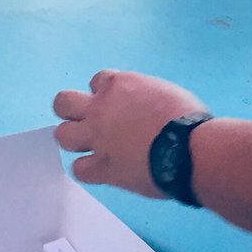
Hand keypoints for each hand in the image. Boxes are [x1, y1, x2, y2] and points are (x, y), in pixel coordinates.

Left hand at [53, 70, 208, 196]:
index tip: (115, 103)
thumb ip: (144, 97)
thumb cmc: (187, 119)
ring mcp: (98, 138)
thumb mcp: (164, 93)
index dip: (104, 93)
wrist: (188, 149)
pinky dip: (89, 170)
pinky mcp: (102, 167)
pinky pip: (80, 169)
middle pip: (63, 102)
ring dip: (74, 139)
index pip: (97, 81)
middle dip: (70, 110)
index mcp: (119, 85)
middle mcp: (101, 109)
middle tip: (86, 120)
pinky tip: (101, 170)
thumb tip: (145, 107)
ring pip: (63, 135)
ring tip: (88, 146)